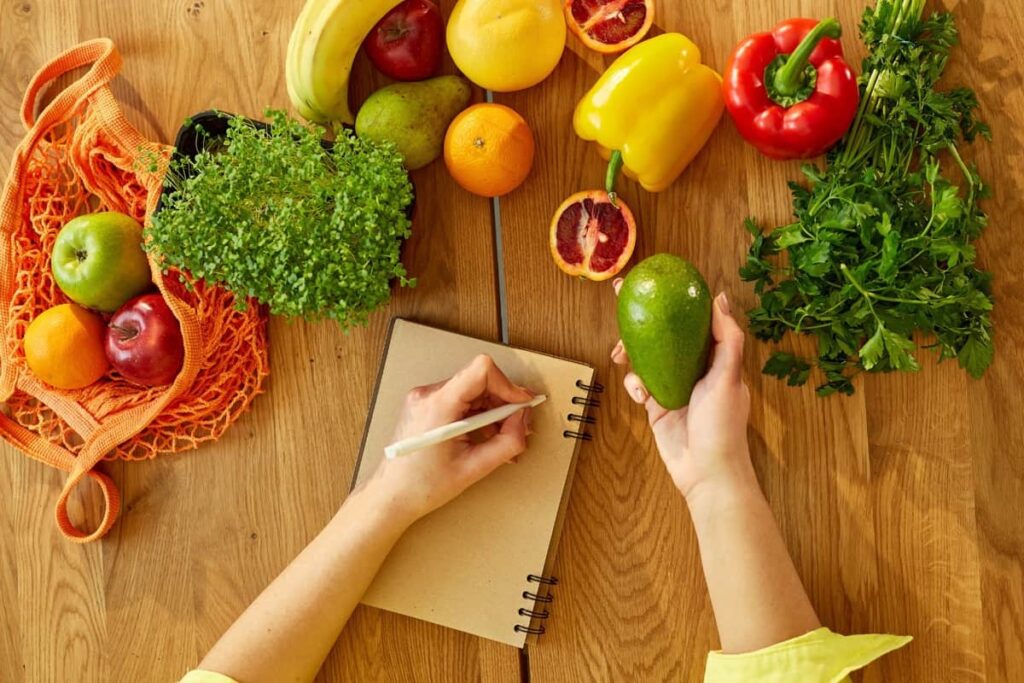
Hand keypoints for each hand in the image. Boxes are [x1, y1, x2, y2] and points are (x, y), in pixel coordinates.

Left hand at [363, 354, 533, 524]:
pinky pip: (461, 399)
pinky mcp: (426, 404)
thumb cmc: (423, 486)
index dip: (507, 385)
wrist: (391, 495)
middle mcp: (429, 394)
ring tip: (499, 439)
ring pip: (473, 390)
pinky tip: (483, 437)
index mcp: (439, 405)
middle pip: (480, 381)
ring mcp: (425, 398)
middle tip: (516, 429)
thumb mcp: (474, 467)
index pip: (481, 370)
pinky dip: (478, 415)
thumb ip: (507, 442)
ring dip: (492, 411)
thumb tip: (523, 420)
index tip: (520, 405)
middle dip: (503, 403)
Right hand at [611, 284, 754, 503]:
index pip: (691, 318)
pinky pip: (638, 384)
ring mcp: (672, 386)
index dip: (673, 298)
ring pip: (645, 356)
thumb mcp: (729, 377)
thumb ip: (727, 338)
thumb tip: (719, 298)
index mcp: (713, 357)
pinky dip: (634, 385)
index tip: (652, 279)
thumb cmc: (723, 425)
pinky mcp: (656, 405)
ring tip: (620, 353)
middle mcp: (692, 368)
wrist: (706, 472)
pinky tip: (638, 393)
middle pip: (663, 332)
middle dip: (641, 317)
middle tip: (619, 298)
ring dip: (631, 351)